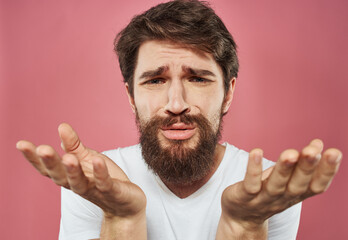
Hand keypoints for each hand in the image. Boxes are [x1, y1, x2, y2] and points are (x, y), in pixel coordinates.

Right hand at [16, 123, 146, 238]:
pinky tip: (98, 161)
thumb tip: (61, 127)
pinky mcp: (111, 192)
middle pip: (60, 176)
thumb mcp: (87, 158)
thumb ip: (74, 146)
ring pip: (79, 183)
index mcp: (69, 176)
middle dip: (51, 163)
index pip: (48, 168)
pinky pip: (104, 183)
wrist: (126, 202)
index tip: (21, 144)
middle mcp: (77, 185)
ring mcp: (94, 190)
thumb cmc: (103, 179)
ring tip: (68, 157)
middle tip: (42, 149)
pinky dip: (100, 173)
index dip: (34, 158)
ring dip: (72, 170)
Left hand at [216, 139, 341, 238]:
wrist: (241, 218)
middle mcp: (282, 198)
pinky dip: (253, 169)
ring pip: (275, 185)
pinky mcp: (244, 196)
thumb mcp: (286, 178)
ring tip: (290, 153)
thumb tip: (318, 143)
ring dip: (283, 169)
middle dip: (306, 168)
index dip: (326, 172)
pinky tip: (256, 152)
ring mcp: (262, 199)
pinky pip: (250, 184)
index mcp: (296, 194)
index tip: (334, 153)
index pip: (316, 186)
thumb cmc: (267, 191)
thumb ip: (301, 163)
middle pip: (297, 185)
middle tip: (313, 151)